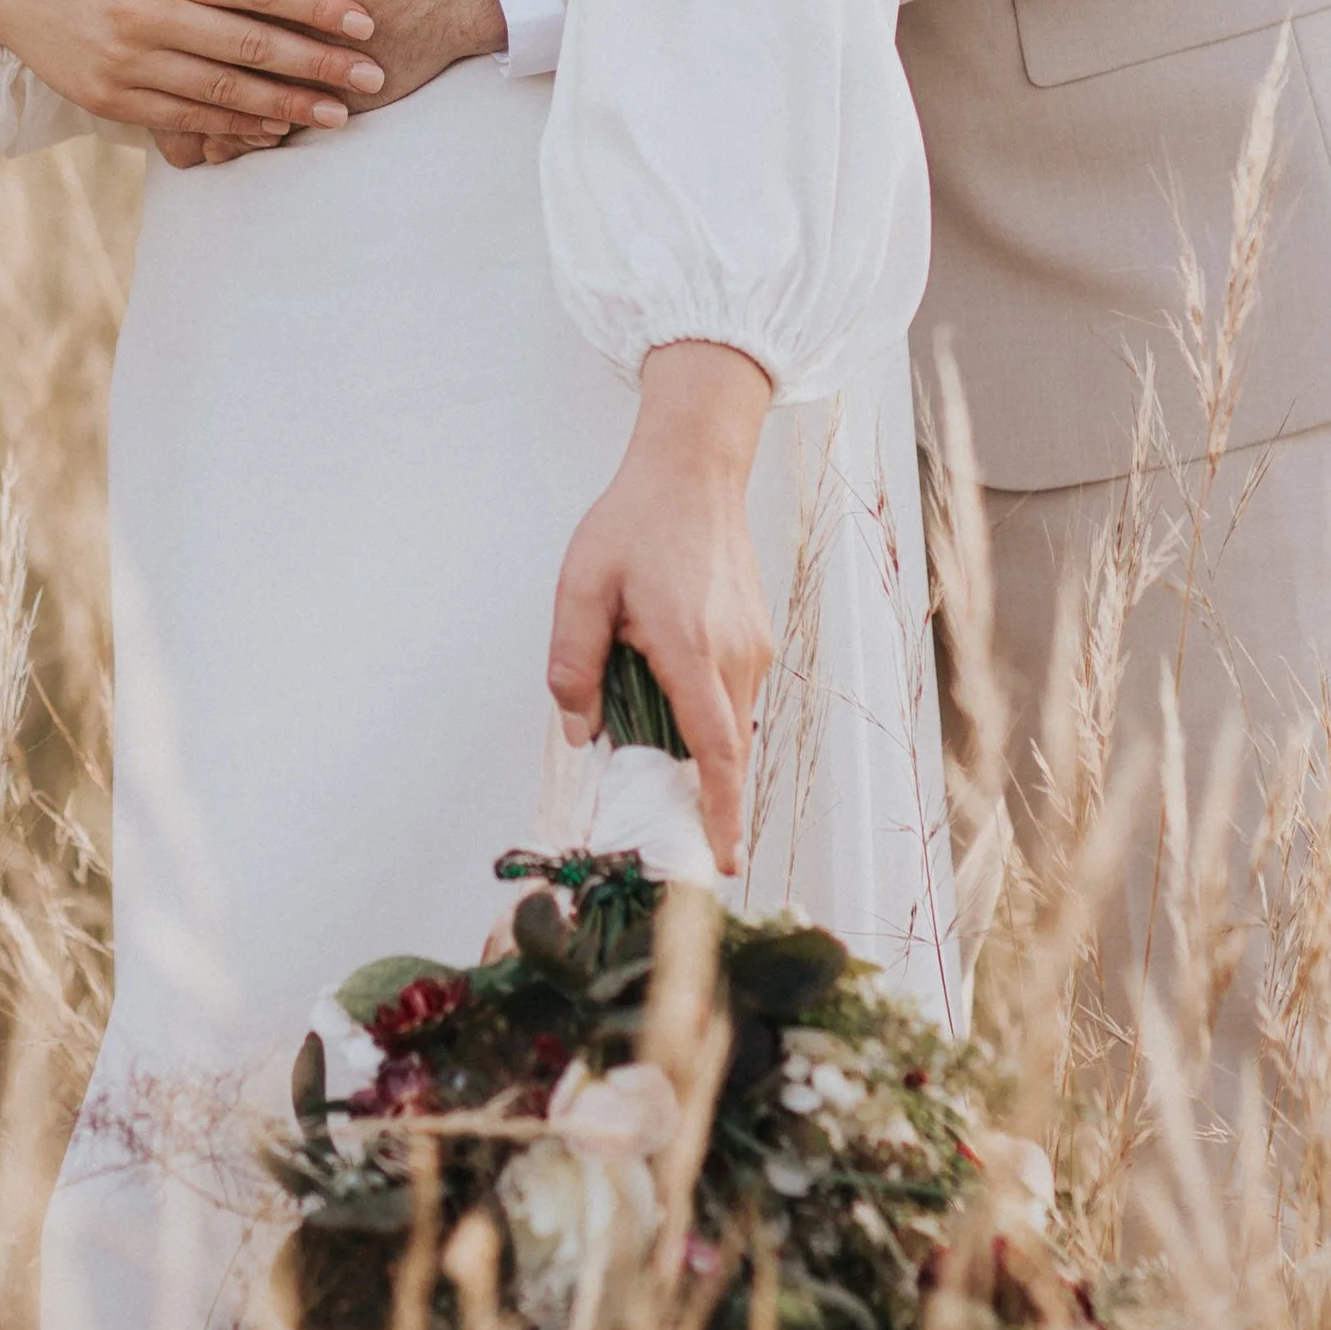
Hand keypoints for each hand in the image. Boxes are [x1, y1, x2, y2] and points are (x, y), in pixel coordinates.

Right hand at [0, 0, 383, 149]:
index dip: (317, 6)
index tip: (365, 22)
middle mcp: (148, 10)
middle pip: (252, 44)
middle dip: (320, 64)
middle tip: (371, 75)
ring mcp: (127, 58)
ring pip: (223, 90)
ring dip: (287, 106)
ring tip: (338, 112)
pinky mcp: (109, 97)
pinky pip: (184, 118)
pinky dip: (234, 125)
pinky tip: (273, 128)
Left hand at [122, 0, 506, 169]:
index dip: (122, 12)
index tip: (93, 18)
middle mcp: (255, 26)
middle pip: (179, 61)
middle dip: (139, 71)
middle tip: (105, 72)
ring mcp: (290, 73)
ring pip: (219, 110)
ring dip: (190, 123)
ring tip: (165, 130)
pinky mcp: (322, 102)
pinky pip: (267, 132)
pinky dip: (241, 139)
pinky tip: (222, 145)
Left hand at [547, 342, 775, 876]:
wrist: (693, 469)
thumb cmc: (635, 524)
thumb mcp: (581, 589)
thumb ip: (574, 666)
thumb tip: (580, 732)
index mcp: (692, 649)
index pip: (716, 752)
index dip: (719, 812)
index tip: (720, 860)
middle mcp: (736, 656)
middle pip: (724, 749)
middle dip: (700, 795)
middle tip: (661, 824)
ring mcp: (754, 646)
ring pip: (729, 723)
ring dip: (696, 746)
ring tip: (645, 735)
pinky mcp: (756, 636)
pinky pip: (733, 695)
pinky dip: (705, 714)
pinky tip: (664, 692)